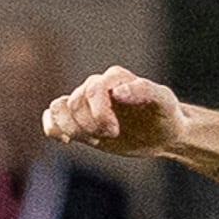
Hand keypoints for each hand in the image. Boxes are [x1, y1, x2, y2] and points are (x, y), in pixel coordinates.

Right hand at [43, 66, 185, 157]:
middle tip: (113, 135)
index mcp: (116, 78)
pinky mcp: (79, 120)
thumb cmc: (166, 115)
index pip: (93, 90)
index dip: (99, 113)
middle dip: (90, 126)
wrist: (164, 132)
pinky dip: (53, 128)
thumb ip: (144, 91)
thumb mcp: (164, 102)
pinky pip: (52, 117)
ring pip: (59, 109)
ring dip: (72, 129)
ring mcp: (86, 103)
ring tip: (95, 139)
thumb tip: (117, 92)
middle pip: (74, 104)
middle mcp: (97, 87)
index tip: (115, 131)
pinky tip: (68, 141)